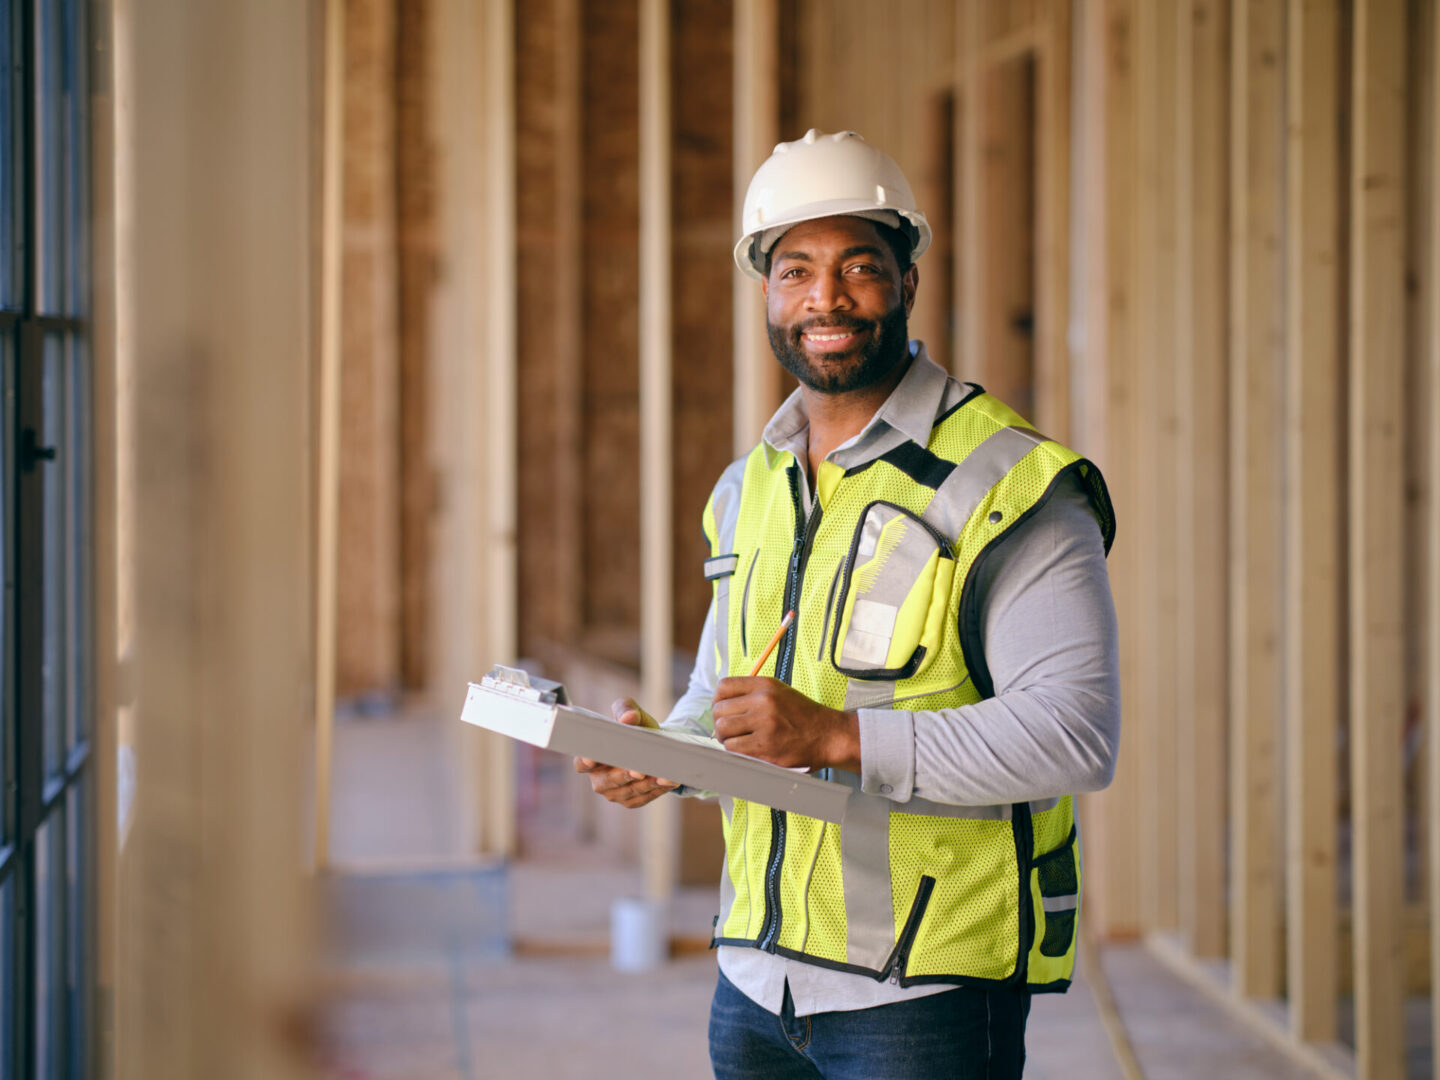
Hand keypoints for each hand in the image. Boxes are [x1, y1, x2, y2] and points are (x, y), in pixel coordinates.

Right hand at [574, 698, 679, 807]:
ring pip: (629, 790)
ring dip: (647, 783)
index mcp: (591, 757)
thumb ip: (625, 709)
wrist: (653, 745)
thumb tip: (629, 716)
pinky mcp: (632, 801)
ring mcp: (615, 793)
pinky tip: (670, 780)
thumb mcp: (631, 713)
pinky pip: (644, 797)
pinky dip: (658, 789)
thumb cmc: (635, 727)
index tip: (591, 760)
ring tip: (664, 774)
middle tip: (638, 770)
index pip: (581, 764)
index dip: (585, 762)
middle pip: (608, 781)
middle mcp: (599, 779)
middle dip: (623, 775)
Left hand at [712, 677, 859, 770]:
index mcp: (765, 685)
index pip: (724, 687)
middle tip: (730, 731)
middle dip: (720, 722)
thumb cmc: (803, 716)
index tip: (723, 710)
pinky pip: (734, 748)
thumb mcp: (780, 692)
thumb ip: (753, 695)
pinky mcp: (765, 746)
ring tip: (738, 741)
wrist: (829, 735)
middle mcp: (763, 702)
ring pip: (723, 730)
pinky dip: (735, 751)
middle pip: (719, 710)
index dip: (718, 700)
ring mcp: (764, 724)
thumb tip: (722, 707)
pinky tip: (747, 750)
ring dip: (726, 738)